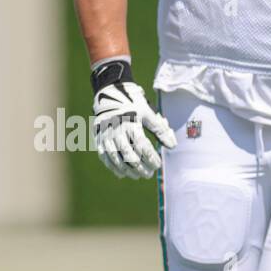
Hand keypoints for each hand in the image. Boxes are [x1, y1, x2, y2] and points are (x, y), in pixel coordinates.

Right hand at [91, 58, 175, 178]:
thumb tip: (172, 146)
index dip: (150, 157)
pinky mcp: (98, 137)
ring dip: (126, 169)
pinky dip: (112, 166)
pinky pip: (103, 155)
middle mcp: (117, 129)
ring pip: (115, 156)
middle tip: (149, 174)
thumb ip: (160, 130)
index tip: (158, 165)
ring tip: (137, 176)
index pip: (142, 145)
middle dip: (139, 166)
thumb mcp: (148, 113)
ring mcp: (106, 134)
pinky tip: (121, 174)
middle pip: (128, 153)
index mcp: (131, 122)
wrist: (109, 94)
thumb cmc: (133, 104)